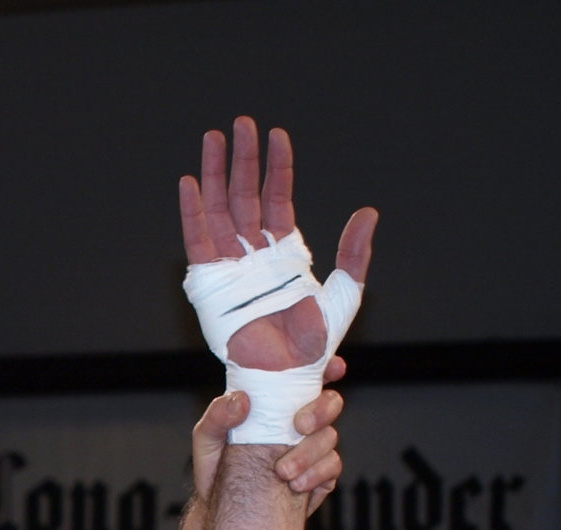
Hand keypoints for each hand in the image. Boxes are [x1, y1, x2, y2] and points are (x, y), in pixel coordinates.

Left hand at [171, 379, 345, 529]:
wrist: (222, 511)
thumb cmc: (216, 468)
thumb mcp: (207, 439)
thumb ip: (217, 415)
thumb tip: (242, 400)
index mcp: (277, 404)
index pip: (309, 378)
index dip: (327, 367)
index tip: (334, 368)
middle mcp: (300, 423)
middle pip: (331, 403)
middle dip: (321, 410)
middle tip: (299, 425)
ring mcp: (313, 449)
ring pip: (330, 438)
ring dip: (309, 453)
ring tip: (282, 471)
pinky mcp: (320, 476)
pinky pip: (332, 468)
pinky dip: (316, 474)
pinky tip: (295, 485)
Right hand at [178, 120, 375, 369]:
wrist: (286, 374)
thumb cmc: (313, 345)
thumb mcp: (345, 294)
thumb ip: (355, 253)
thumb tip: (369, 213)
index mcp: (284, 252)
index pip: (277, 198)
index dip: (277, 167)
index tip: (277, 134)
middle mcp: (253, 254)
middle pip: (244, 195)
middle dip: (242, 158)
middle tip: (241, 123)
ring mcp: (230, 265)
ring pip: (219, 209)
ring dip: (215, 173)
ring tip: (214, 138)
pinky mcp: (209, 283)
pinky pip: (198, 240)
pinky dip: (192, 212)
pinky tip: (191, 183)